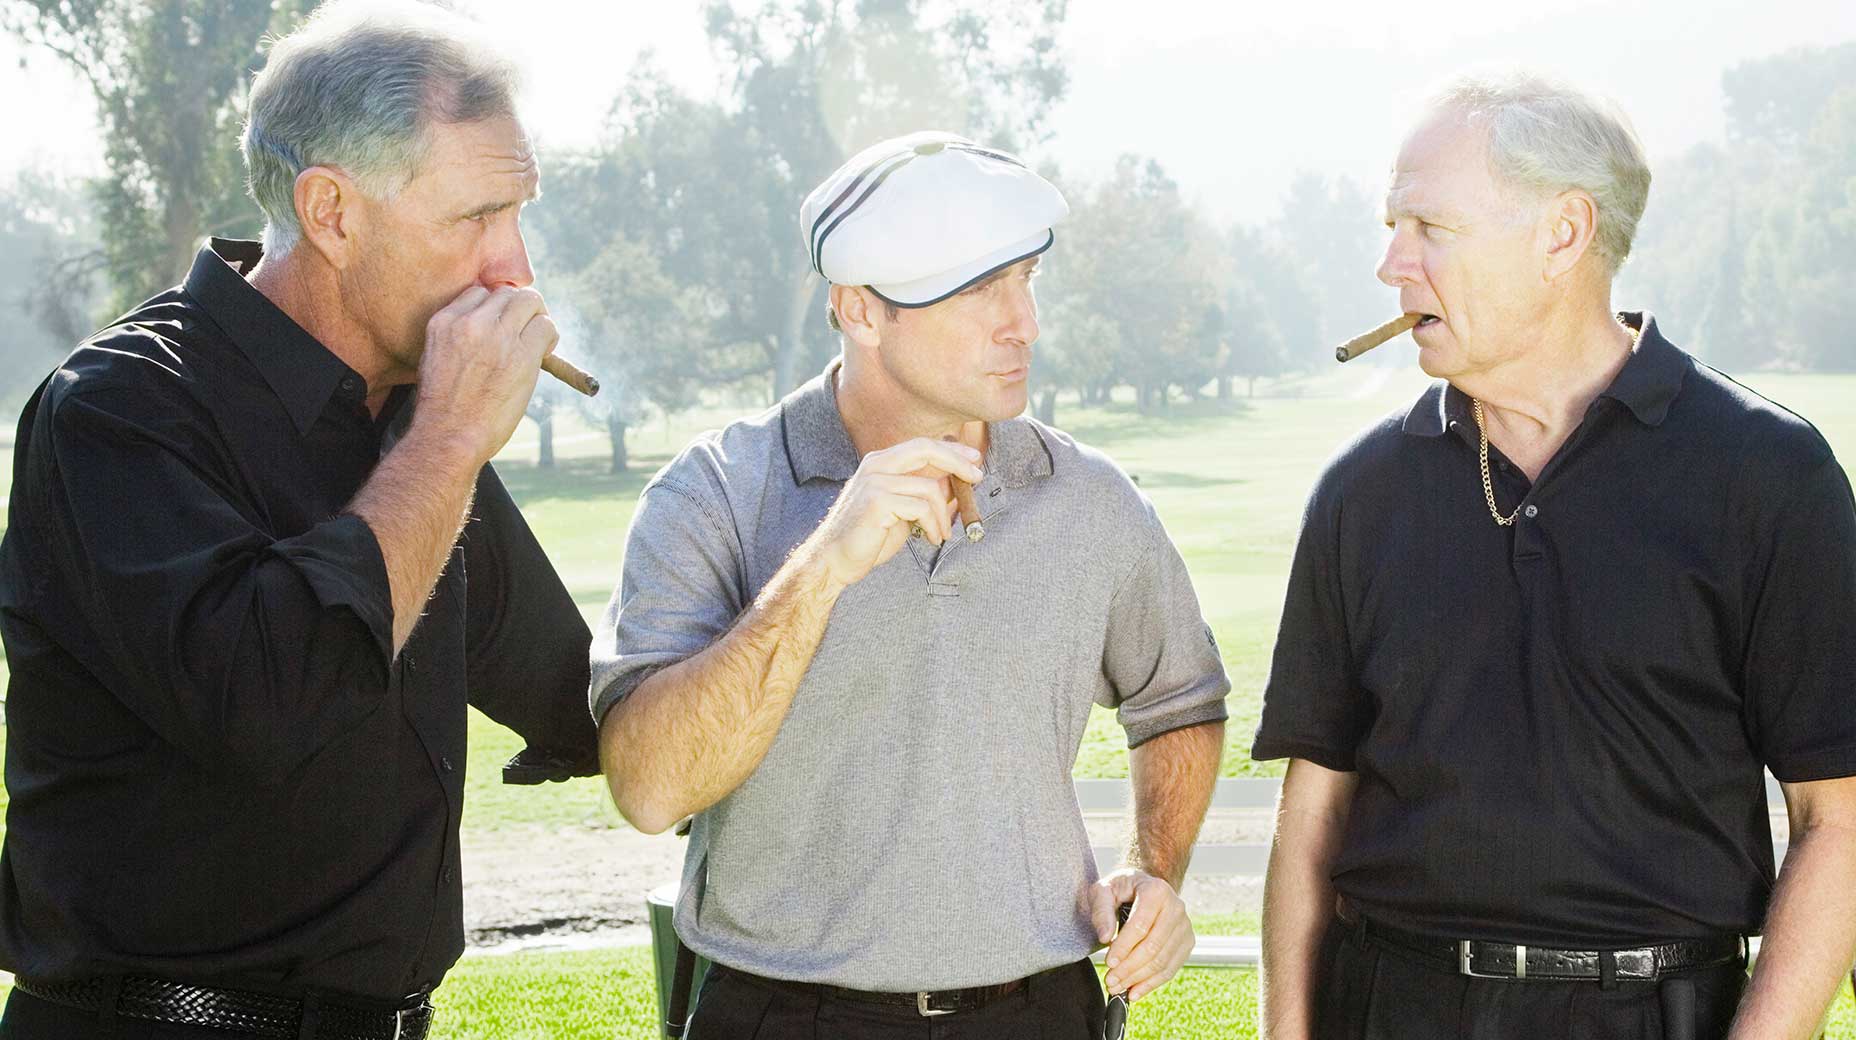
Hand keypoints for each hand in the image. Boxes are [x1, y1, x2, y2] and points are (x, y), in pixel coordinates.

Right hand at [413, 284, 557, 463]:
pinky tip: (545, 352)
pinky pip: (546, 327)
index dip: (496, 307)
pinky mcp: (521, 355)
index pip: (479, 292)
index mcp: (444, 322)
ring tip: (537, 340)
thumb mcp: (434, 360)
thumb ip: (457, 338)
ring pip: (530, 301)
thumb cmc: (443, 409)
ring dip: (538, 318)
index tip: (503, 324)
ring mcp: (496, 336)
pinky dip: (550, 336)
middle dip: (520, 308)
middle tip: (526, 329)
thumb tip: (488, 331)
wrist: (448, 435)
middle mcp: (470, 322)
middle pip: (507, 293)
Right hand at [807, 437, 984, 590]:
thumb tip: (958, 482)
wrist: (835, 560)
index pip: (922, 445)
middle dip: (957, 462)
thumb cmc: (869, 536)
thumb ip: (926, 493)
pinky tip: (931, 538)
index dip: (951, 450)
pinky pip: (921, 508)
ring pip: (929, 488)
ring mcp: (875, 482)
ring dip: (943, 515)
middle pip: (926, 449)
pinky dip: (934, 525)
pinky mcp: (876, 502)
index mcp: (881, 462)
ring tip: (942, 533)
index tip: (974, 458)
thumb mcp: (904, 510)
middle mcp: (876, 466)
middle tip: (977, 477)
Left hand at [1091, 869, 1193, 1002]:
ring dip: (1138, 979)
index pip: (1140, 925)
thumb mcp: (1103, 890)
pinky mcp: (1187, 942)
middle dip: (1129, 968)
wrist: (1144, 888)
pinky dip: (1152, 983)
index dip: (1124, 947)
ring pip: (1162, 961)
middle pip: (1153, 947)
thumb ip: (1101, 911)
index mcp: (1156, 890)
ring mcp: (1185, 926)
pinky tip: (1135, 991)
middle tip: (1110, 981)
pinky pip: (1171, 968)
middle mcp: (1176, 907)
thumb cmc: (1121, 889)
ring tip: (1117, 988)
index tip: (1108, 963)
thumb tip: (1105, 938)